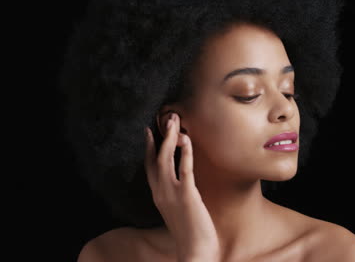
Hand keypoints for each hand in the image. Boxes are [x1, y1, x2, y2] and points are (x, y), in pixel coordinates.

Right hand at [144, 113, 219, 260]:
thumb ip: (177, 194)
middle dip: (160, 136)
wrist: (194, 252)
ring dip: (170, 138)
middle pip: (155, 158)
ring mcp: (172, 194)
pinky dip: (185, 153)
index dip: (150, 147)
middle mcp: (160, 192)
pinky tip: (187, 140)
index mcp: (158, 195)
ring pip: (166, 159)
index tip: (150, 131)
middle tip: (166, 117)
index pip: (150, 166)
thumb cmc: (190, 232)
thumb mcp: (179, 209)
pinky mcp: (187, 196)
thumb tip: (183, 182)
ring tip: (175, 121)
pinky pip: (185, 170)